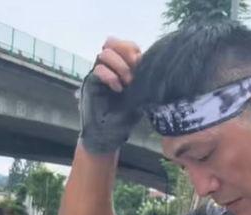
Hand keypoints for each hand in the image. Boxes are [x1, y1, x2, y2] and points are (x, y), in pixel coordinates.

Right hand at [79, 37, 142, 153]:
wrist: (109, 136)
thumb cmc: (125, 119)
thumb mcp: (140, 99)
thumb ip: (144, 84)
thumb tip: (158, 72)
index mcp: (123, 69)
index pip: (126, 46)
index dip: (133, 50)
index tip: (142, 63)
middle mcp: (109, 69)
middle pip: (112, 42)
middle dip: (125, 51)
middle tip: (135, 67)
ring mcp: (99, 75)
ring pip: (104, 53)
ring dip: (119, 65)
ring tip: (128, 82)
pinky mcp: (91, 84)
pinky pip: (98, 70)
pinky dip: (110, 76)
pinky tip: (118, 88)